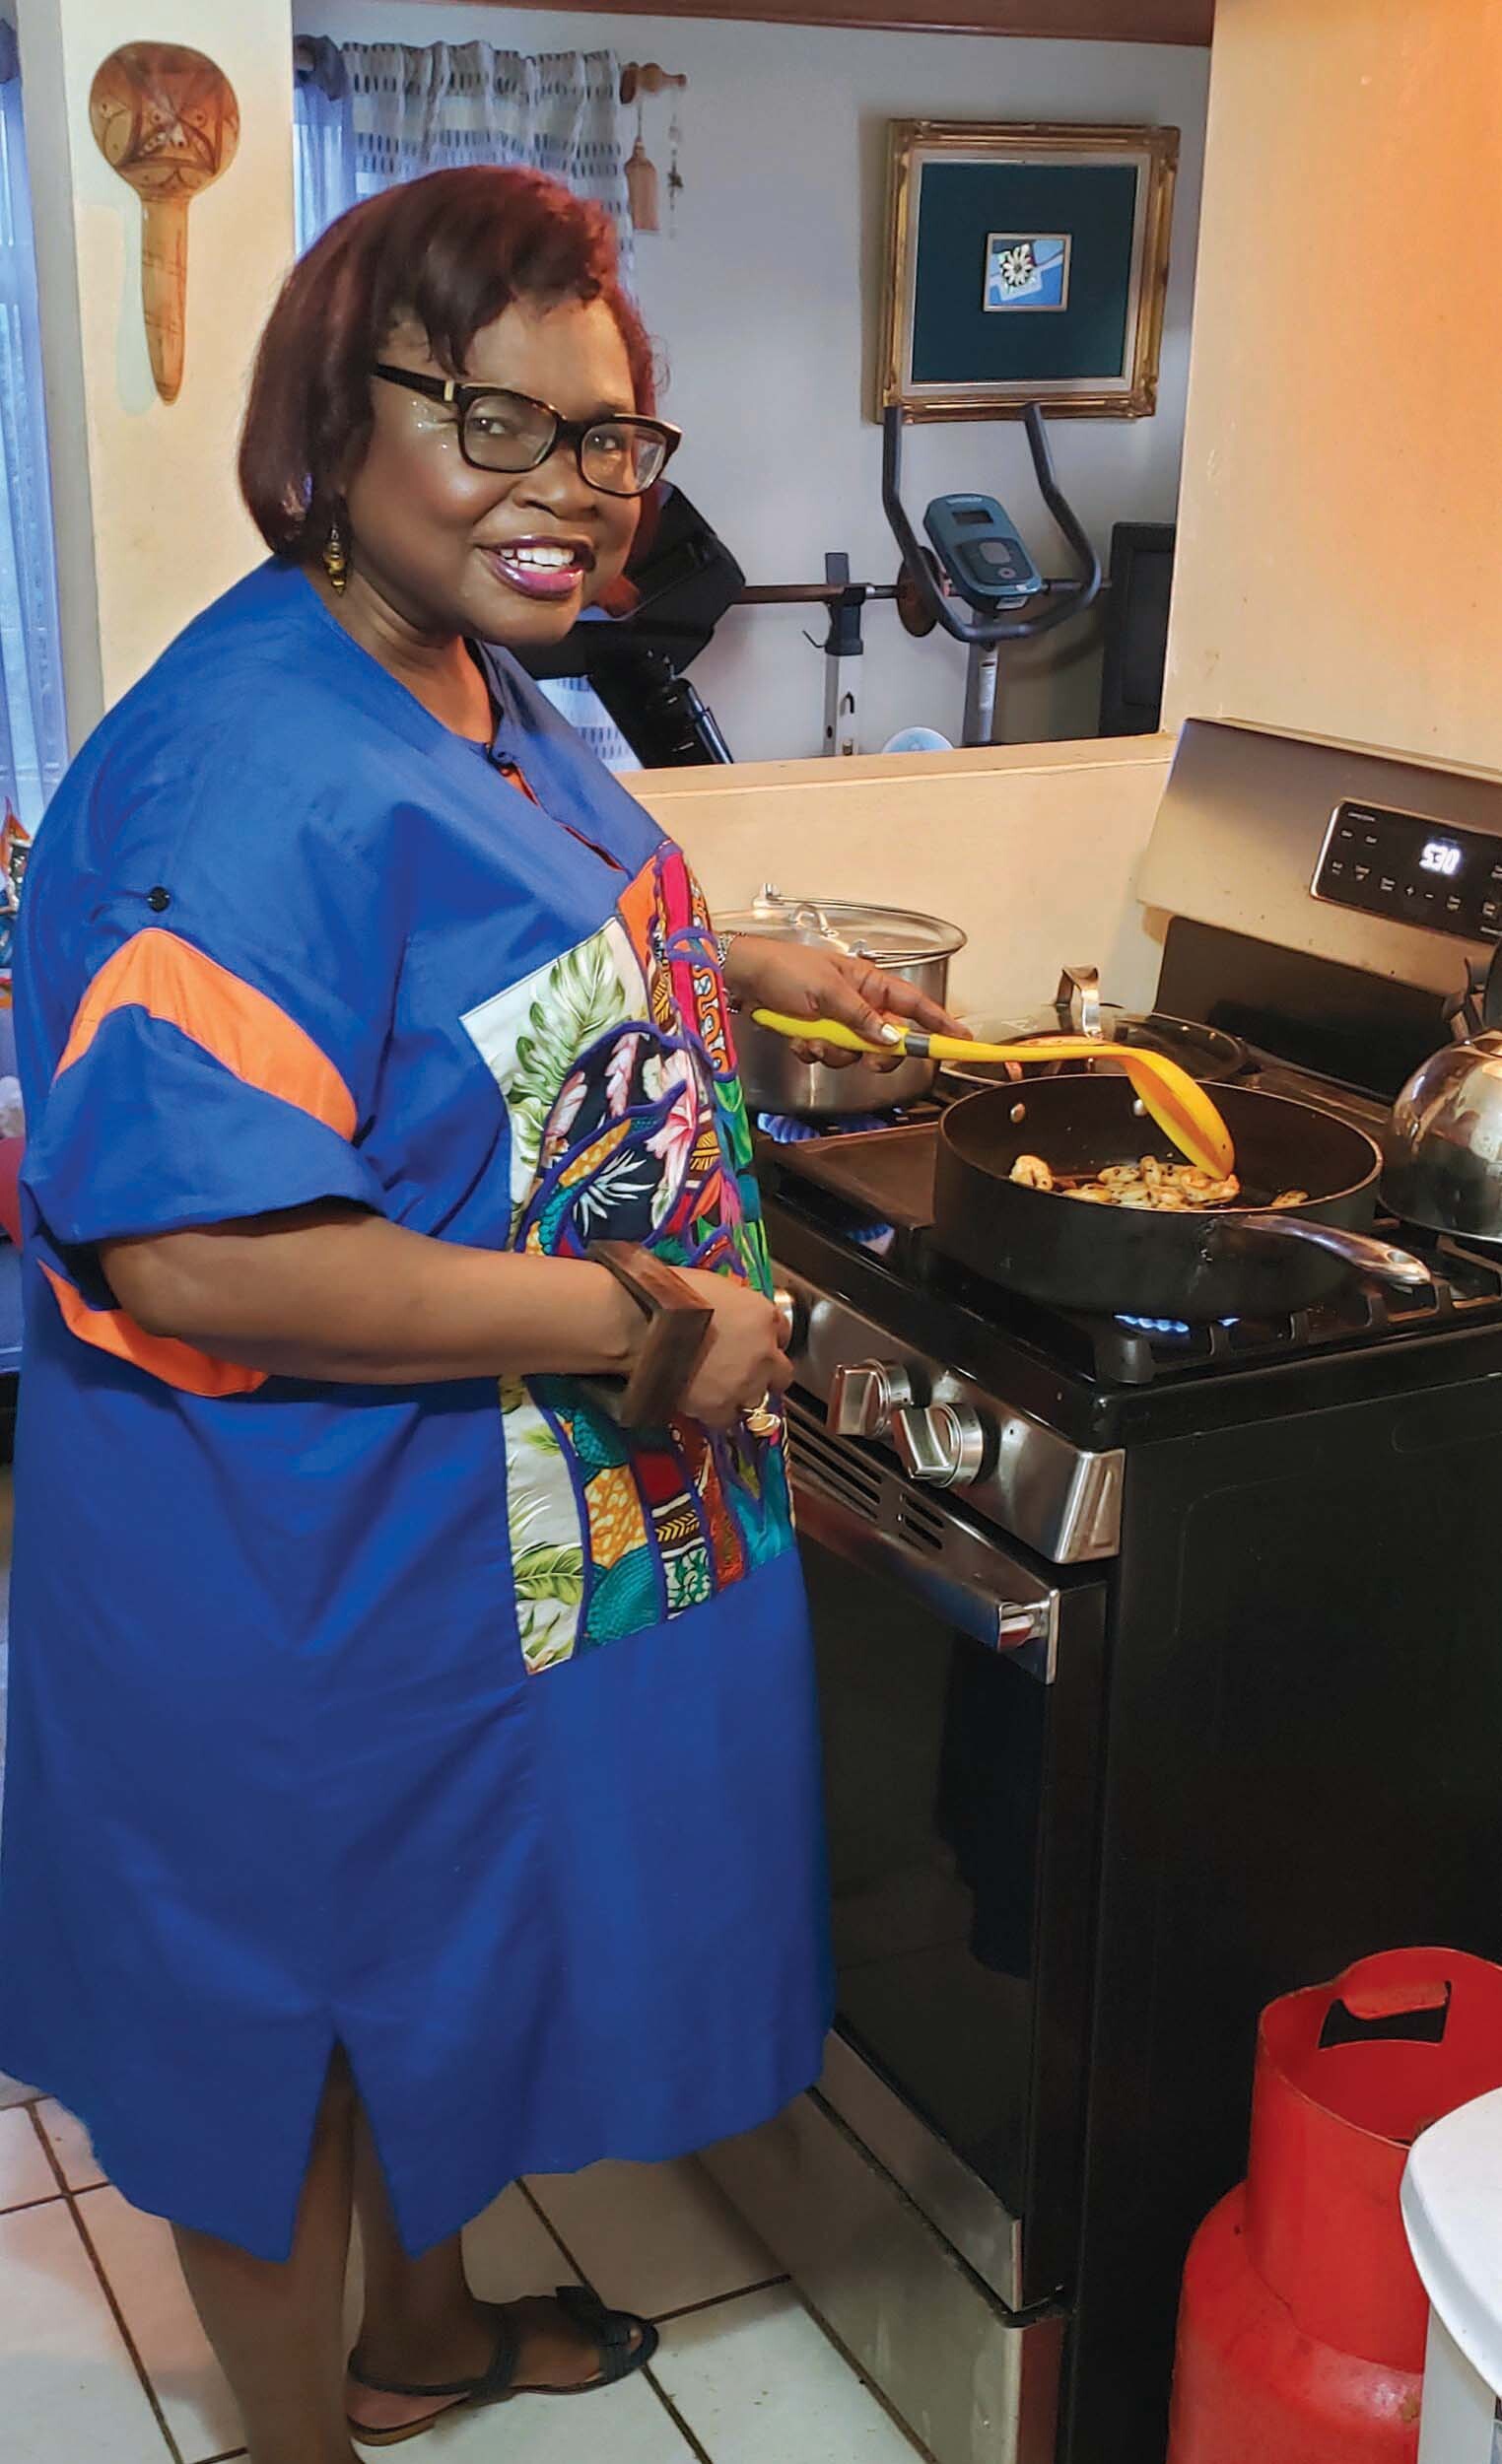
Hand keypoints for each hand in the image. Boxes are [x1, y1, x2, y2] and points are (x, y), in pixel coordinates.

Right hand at [672, 1268, 791, 1430]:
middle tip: (743, 1370)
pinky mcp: (720, 1407)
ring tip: (720, 1388)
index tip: (754, 1341)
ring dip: (743, 1395)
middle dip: (766, 1373)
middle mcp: (762, 1353)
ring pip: (757, 1399)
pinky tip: (703, 1402)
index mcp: (762, 1315)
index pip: (782, 1332)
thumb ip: (734, 1305)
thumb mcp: (712, 1286)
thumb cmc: (668, 1297)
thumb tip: (730, 1313)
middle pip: (781, 1373)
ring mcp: (744, 1383)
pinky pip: (727, 1418)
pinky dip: (718, 1413)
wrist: (641, 1327)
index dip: (766, 1338)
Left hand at [721, 935, 969, 1070]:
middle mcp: (857, 1003)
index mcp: (869, 983)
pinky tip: (796, 1037)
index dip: (940, 1024)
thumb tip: (893, 1039)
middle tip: (862, 1053)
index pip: (915, 1005)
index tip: (961, 1041)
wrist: (741, 977)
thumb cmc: (784, 969)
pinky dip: (811, 1051)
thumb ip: (862, 1018)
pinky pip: (826, 1055)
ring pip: (854, 1053)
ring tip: (811, 1035)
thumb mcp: (827, 992)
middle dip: (873, 1052)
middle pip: (887, 1041)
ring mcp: (836, 1020)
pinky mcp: (814, 1034)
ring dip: (833, 1051)